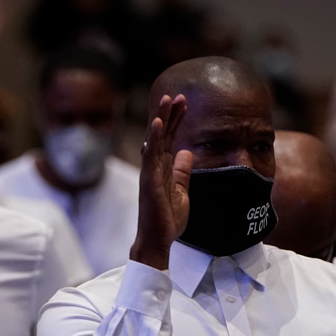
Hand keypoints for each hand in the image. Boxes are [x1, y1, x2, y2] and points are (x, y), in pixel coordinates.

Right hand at [129, 94, 191, 269]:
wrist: (158, 240)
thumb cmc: (167, 218)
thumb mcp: (181, 190)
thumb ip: (182, 171)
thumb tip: (187, 152)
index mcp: (163, 168)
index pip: (171, 138)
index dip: (177, 120)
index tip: (184, 102)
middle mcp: (154, 166)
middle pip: (163, 134)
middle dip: (171, 114)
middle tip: (177, 95)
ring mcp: (149, 172)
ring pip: (155, 140)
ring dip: (162, 118)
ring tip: (167, 100)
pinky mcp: (148, 181)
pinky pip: (150, 156)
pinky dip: (154, 139)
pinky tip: (159, 124)